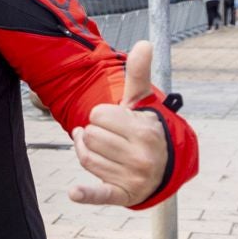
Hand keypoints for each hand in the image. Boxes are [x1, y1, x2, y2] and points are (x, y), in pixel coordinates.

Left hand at [68, 41, 167, 207]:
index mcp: (145, 131)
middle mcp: (141, 156)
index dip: (101, 116)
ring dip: (86, 151)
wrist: (163, 169)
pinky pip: (100, 194)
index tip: (114, 122)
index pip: (98, 115)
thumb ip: (138, 74)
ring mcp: (133, 178)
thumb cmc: (144, 131)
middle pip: (90, 136)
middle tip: (109, 137)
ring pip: (86, 158)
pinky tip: (74, 193)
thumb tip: (144, 43)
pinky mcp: (122, 195)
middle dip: (94, 133)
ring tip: (100, 149)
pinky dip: (87, 194)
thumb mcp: (143, 103)